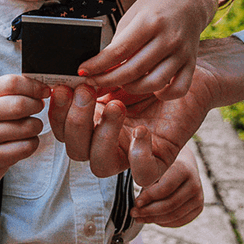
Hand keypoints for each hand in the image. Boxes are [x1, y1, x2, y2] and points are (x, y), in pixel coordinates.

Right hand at [0, 74, 51, 171]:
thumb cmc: (7, 114)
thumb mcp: (10, 96)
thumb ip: (26, 87)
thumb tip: (47, 87)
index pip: (11, 83)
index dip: (34, 86)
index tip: (45, 91)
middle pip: (19, 105)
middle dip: (36, 105)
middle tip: (39, 106)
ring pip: (27, 127)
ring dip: (37, 125)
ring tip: (31, 124)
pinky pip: (27, 146)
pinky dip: (33, 142)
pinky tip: (26, 139)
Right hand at [47, 80, 208, 185]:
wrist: (185, 70)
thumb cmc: (148, 69)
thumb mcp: (114, 72)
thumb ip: (91, 79)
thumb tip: (67, 78)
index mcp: (92, 122)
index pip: (63, 130)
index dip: (57, 113)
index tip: (62, 87)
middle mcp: (107, 141)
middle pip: (76, 151)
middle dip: (77, 122)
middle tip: (87, 91)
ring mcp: (131, 153)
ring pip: (101, 166)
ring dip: (103, 137)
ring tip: (117, 106)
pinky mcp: (159, 159)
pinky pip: (143, 174)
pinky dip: (138, 156)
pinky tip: (141, 130)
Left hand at [80, 0, 209, 98]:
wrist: (189, 0)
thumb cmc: (156, 7)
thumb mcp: (133, 16)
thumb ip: (120, 42)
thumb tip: (98, 66)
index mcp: (150, 21)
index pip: (118, 51)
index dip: (97, 65)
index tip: (82, 71)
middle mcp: (168, 38)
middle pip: (133, 70)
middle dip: (108, 80)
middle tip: (93, 82)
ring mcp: (182, 52)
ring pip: (154, 83)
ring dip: (131, 88)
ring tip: (120, 83)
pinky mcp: (191, 63)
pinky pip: (178, 89)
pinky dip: (163, 94)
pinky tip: (150, 87)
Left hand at [130, 147, 203, 227]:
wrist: (183, 164)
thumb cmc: (163, 165)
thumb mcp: (153, 165)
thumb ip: (146, 179)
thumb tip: (138, 203)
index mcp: (184, 169)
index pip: (164, 188)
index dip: (148, 198)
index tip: (136, 202)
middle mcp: (195, 184)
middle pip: (169, 205)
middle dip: (148, 211)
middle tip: (133, 213)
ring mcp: (199, 197)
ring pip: (173, 216)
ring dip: (153, 219)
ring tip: (139, 217)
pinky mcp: (198, 208)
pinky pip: (179, 221)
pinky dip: (163, 222)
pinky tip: (152, 218)